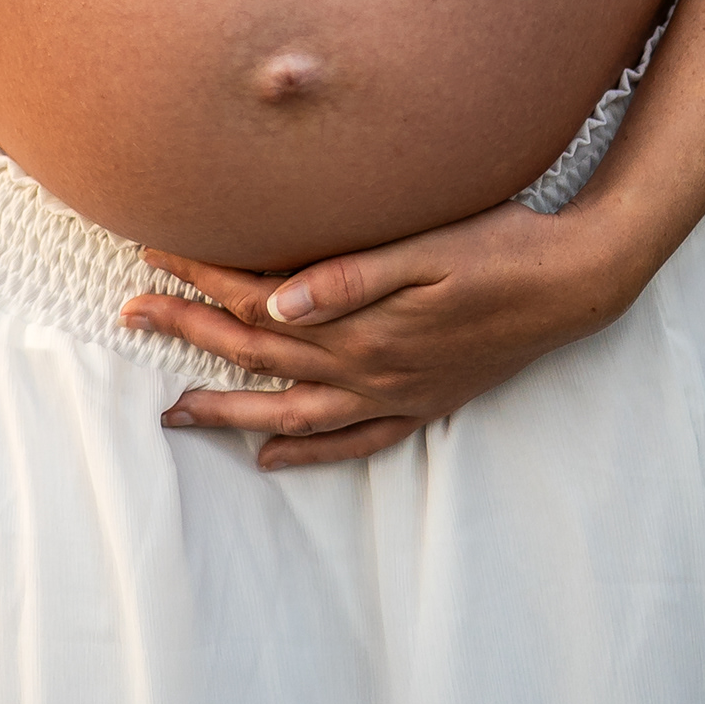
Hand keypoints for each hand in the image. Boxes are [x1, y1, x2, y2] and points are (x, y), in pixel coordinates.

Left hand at [119, 194, 659, 470]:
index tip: (148, 256)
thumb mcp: (427, 247)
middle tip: (129, 316)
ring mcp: (395, 392)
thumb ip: (348, 274)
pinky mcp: (421, 403)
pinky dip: (308, 450)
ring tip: (174, 411)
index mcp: (359, 323)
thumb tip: (274, 298)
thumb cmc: (500, 247)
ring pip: (292, 411)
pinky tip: (273, 456)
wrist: (575, 285)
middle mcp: (368, 368)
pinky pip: (352, 441)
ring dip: (229, 409)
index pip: (256, 300)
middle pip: (258, 355)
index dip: (198, 277)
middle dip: (188, 334)